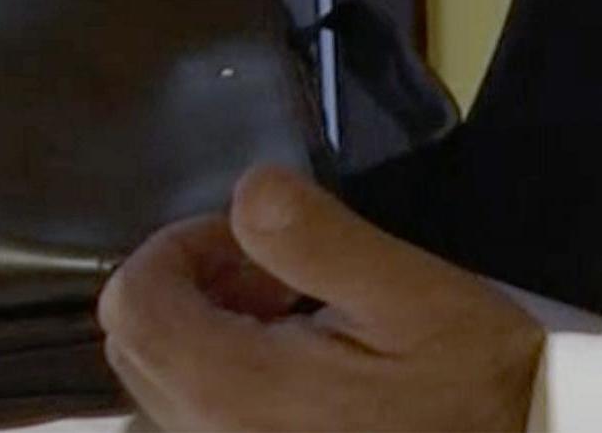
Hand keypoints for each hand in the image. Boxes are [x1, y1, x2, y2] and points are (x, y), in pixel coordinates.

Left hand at [98, 165, 541, 431]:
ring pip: (156, 378)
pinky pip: (189, 414)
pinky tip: (293, 360)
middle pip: (133, 340)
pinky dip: (219, 369)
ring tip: (292, 313)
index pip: (134, 299)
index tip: (254, 240)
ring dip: (205, 325)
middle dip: (192, 282)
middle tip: (279, 272)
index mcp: (236, 390)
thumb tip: (246, 190)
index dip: (179, 245)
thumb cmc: (469, 381)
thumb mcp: (411, 293)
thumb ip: (315, 238)